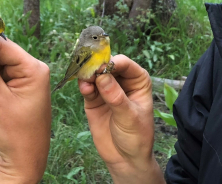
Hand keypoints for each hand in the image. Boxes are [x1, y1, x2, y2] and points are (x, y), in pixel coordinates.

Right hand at [79, 55, 164, 183]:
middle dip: (97, 66)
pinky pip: (87, 87)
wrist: (125, 159)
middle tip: (88, 70)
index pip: (125, 64)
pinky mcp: (94, 99)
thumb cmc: (136, 137)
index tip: (101, 67)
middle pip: (107, 66)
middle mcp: (122, 81)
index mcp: (138, 81)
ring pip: (95, 74)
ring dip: (88, 75)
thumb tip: (102, 76)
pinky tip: (84, 88)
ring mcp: (107, 90)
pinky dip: (84, 85)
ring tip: (85, 81)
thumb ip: (116, 97)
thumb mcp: (129, 117)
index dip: (112, 62)